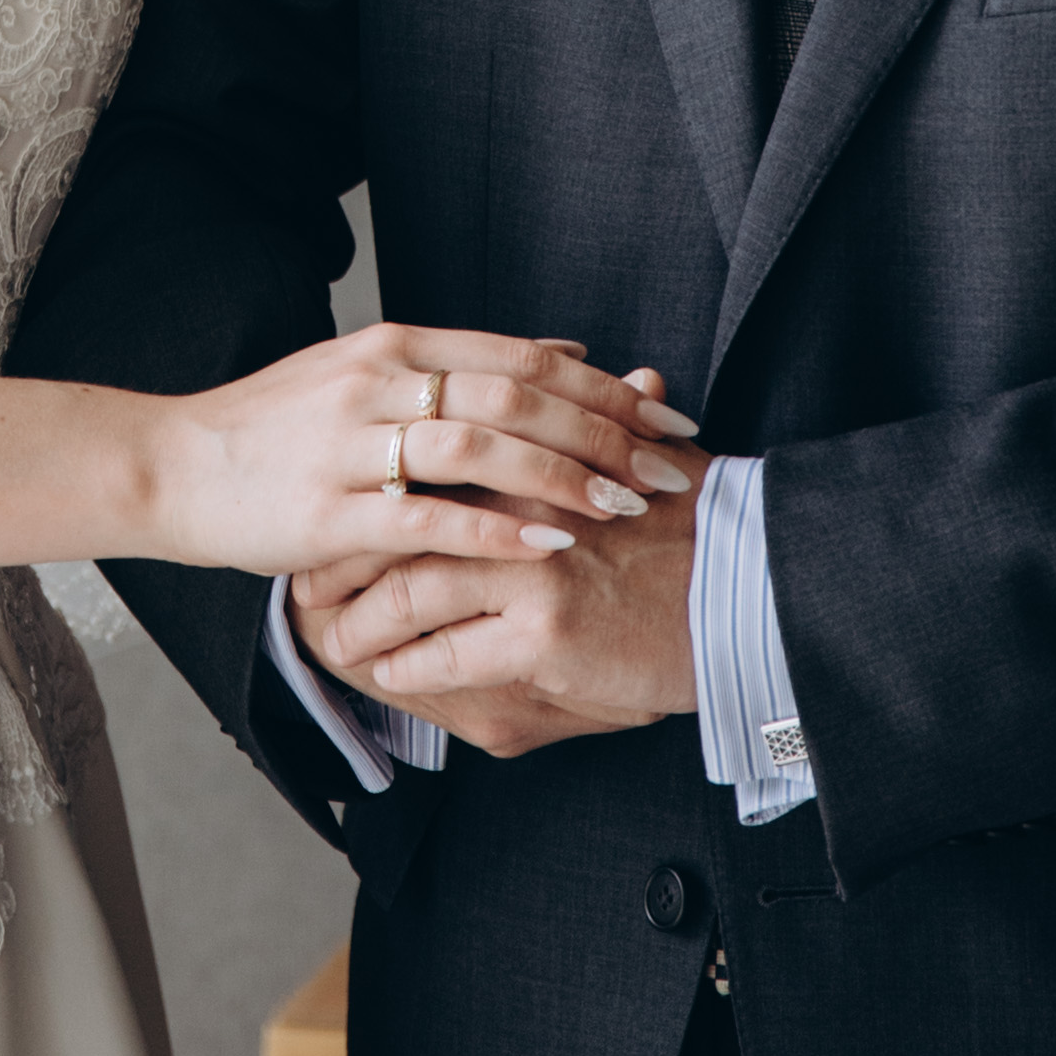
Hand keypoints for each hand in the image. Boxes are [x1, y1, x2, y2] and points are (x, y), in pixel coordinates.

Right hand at [143, 326, 698, 583]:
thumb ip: (467, 364)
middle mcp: (380, 382)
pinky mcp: (326, 512)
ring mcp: (350, 445)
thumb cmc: (278, 429)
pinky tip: (549, 545)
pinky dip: (493, 529)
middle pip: (516, 397)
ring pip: (478, 447)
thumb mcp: (371, 373)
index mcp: (398, 345)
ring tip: (625, 504)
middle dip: (605, 433)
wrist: (172, 465)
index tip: (669, 417)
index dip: (605, 388)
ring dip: (562, 475)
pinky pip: (424, 517)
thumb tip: (569, 349)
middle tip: (670, 467)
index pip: (526, 358)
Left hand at [288, 372, 707, 754]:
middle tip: (303, 582)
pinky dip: (408, 668)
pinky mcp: (546, 629)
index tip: (334, 515)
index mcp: (537, 454)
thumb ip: (619, 425)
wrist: (753, 597)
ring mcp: (534, 564)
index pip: (428, 460)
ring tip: (331, 641)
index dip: (373, 492)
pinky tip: (388, 677)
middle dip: (344, 557)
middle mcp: (526, 498)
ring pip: (411, 590)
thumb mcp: (660, 465)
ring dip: (361, 622)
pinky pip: (449, 653)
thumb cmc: (707, 536)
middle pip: (401, 521)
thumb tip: (633, 378)